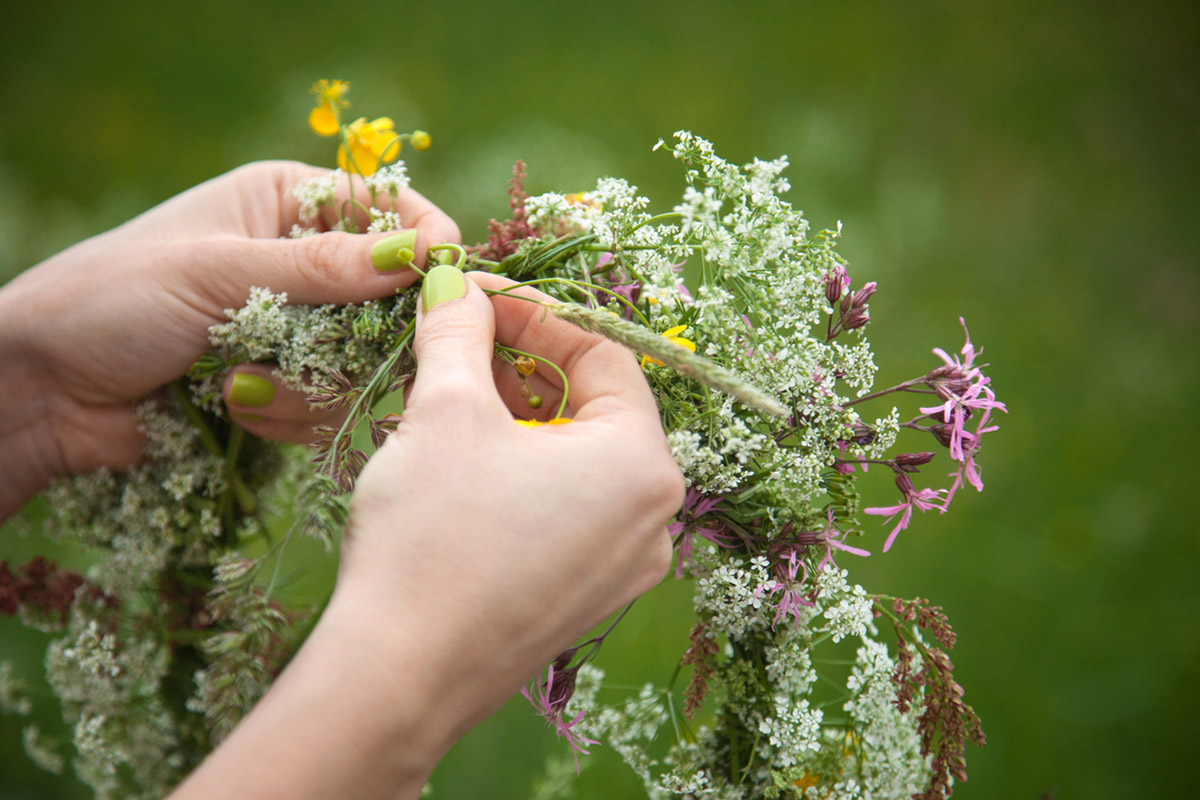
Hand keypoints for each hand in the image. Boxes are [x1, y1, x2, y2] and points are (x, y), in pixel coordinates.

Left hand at [0, 161, 457, 517]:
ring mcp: (297, 327)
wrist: (41, 391)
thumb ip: (317, 269)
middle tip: (354, 363)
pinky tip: (237, 410)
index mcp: (284, 202)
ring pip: (367, 358)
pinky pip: (334, 403)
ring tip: (242, 386)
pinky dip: (295, 415)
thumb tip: (416, 260)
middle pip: (390, 295)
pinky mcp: (288, 385)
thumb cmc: (110, 300)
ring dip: (314, 383)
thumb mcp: (214, 272)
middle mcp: (301, 261)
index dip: (423, 244)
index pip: (386, 210)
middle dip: (370, 336)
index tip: (444, 286)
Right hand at [169, 270, 684, 798]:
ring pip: (577, 460)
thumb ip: (460, 330)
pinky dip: (523, 473)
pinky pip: (566, 510)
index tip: (474, 298)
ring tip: (450, 399)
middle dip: (523, 367)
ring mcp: (623, 567)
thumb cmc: (431, 536)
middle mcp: (654, 519)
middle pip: (593, 407)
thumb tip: (455, 283)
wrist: (396, 677)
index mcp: (644, 464)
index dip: (534, 314)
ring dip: (518, 418)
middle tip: (458, 344)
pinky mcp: (584, 599)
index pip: (603, 354)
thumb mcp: (446, 411)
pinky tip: (463, 464)